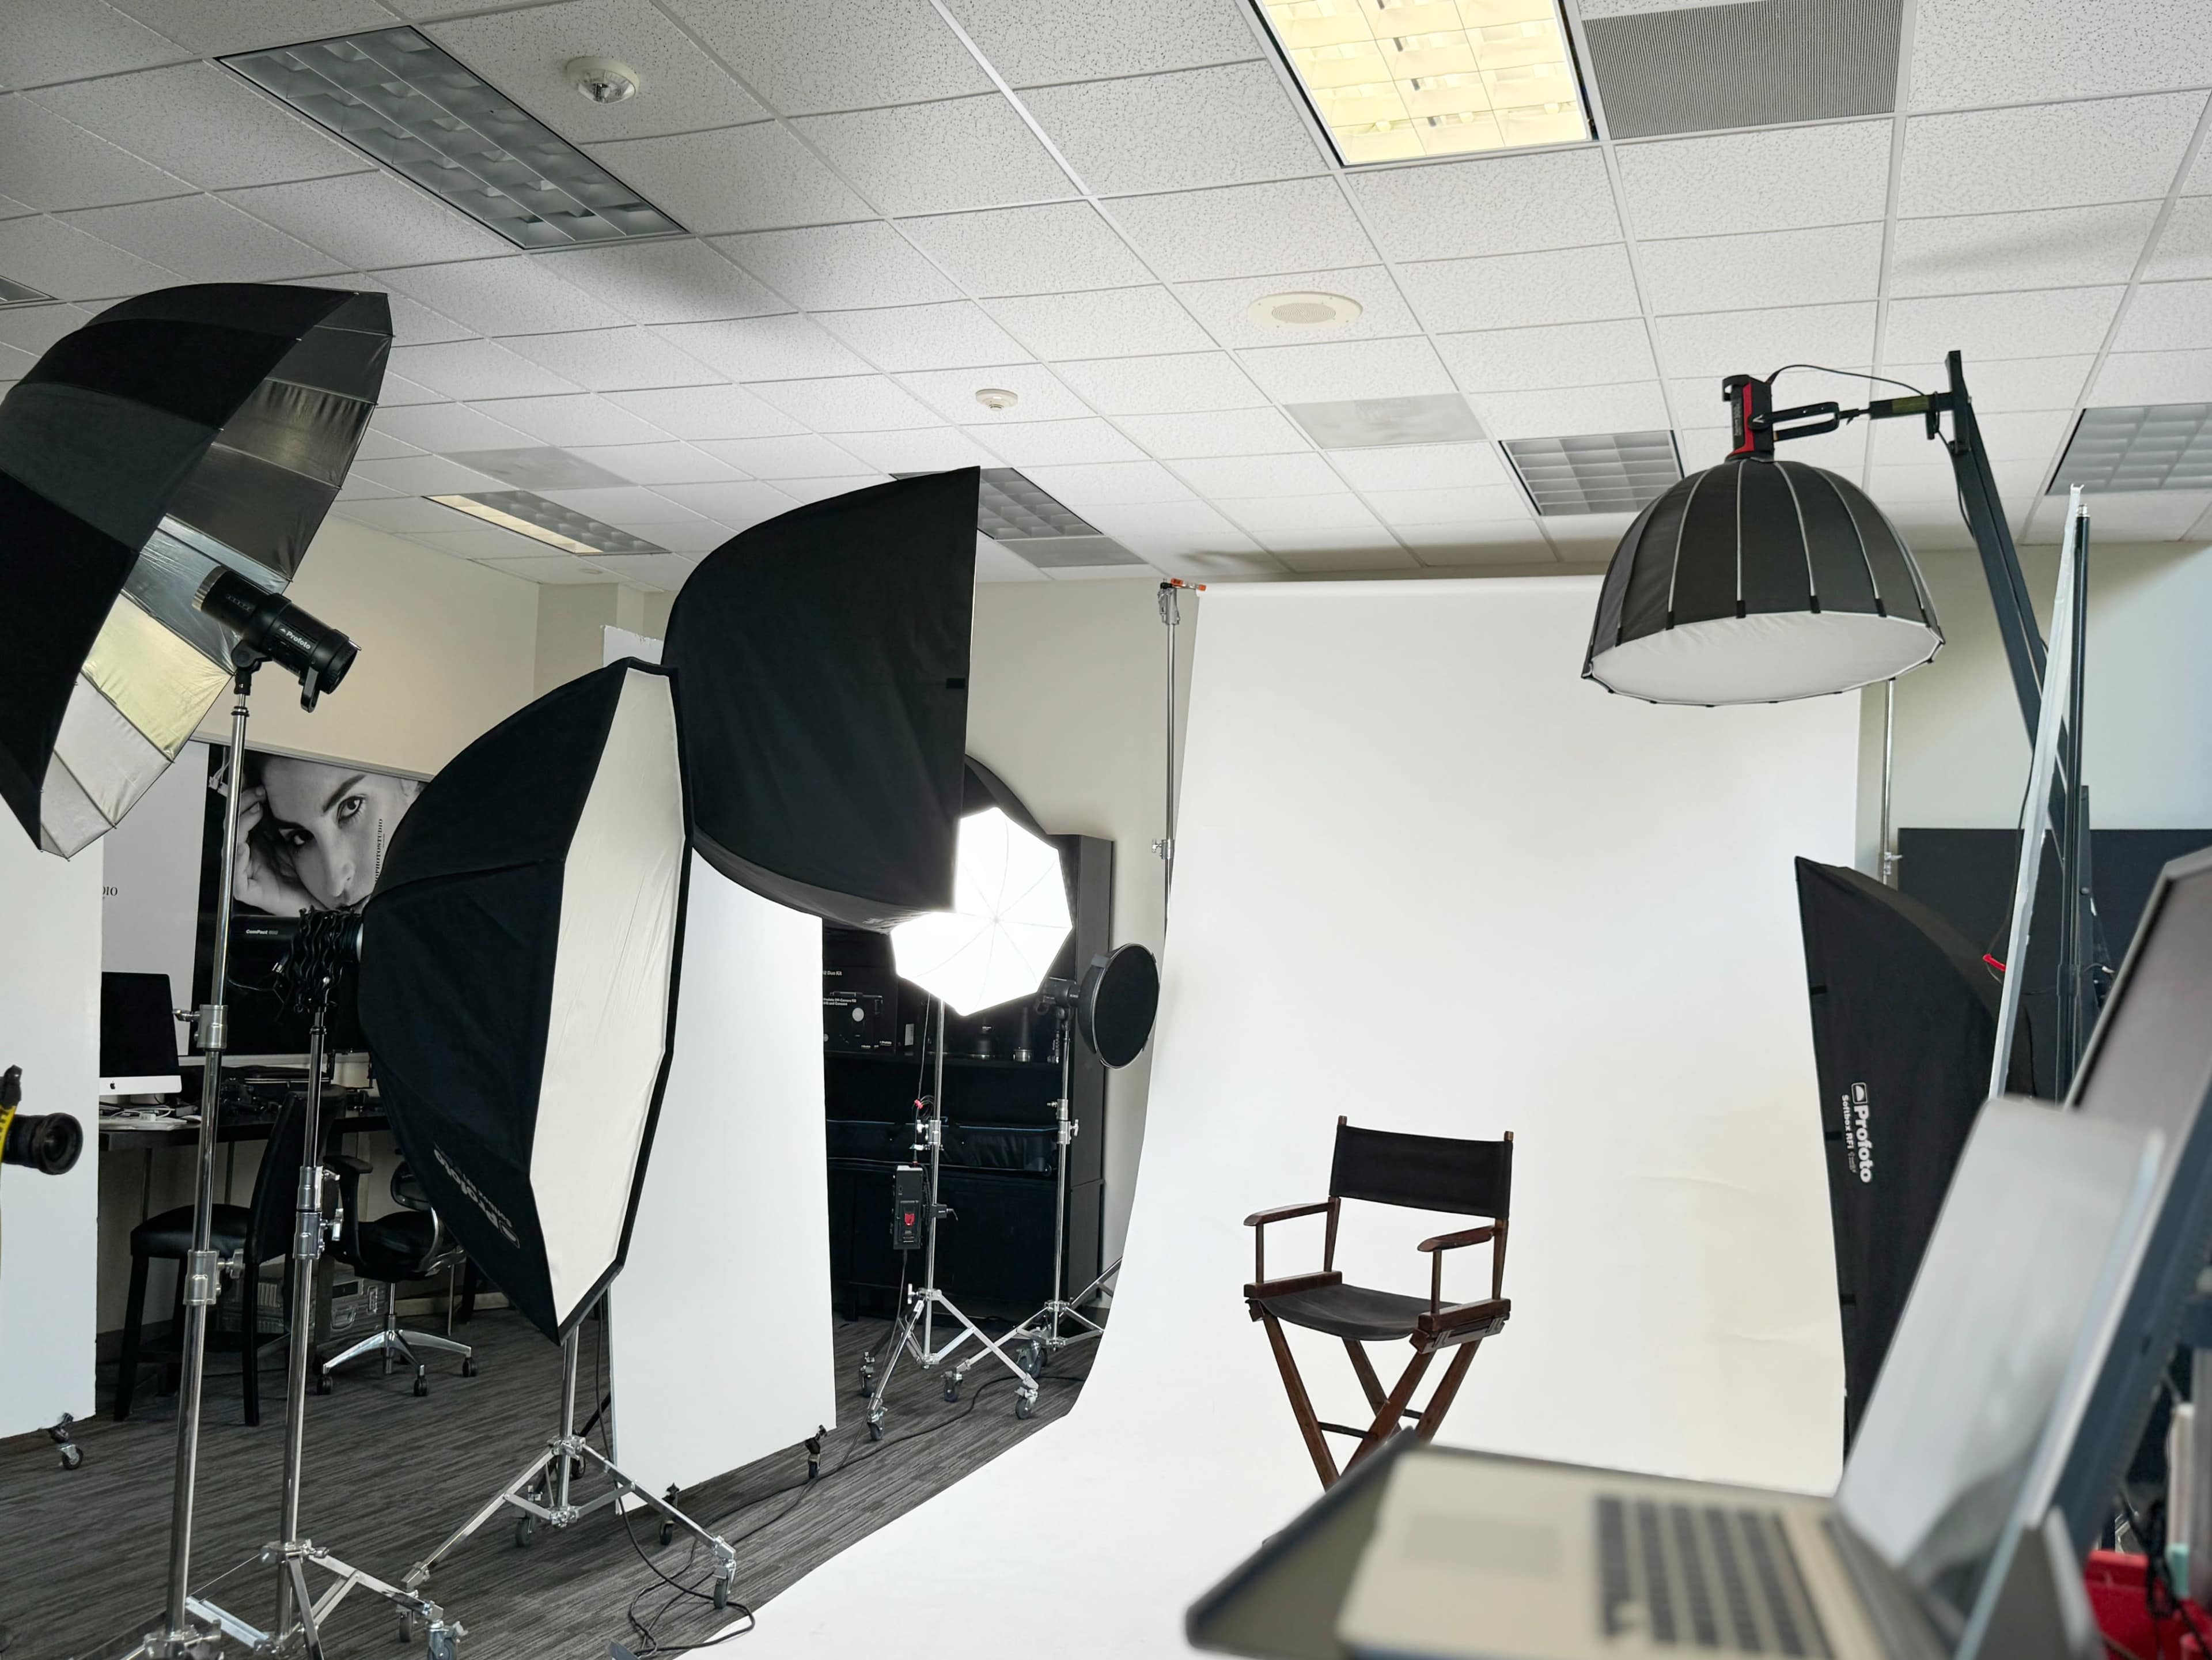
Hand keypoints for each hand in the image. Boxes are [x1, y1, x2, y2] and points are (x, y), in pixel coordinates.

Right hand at [229, 786, 317, 914]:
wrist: (320, 903)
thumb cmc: (308, 875)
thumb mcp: (298, 842)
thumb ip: (286, 824)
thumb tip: (283, 795)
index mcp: (258, 844)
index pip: (245, 819)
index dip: (248, 802)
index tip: (261, 788)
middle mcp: (249, 856)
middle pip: (235, 828)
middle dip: (243, 807)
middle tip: (258, 794)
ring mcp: (246, 873)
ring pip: (232, 846)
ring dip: (241, 826)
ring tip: (254, 812)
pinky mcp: (248, 891)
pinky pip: (236, 876)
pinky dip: (237, 861)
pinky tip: (242, 848)